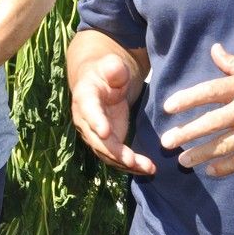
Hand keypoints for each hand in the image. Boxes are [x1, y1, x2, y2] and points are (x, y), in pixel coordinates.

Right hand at [71, 52, 152, 175]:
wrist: (102, 82)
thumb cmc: (107, 71)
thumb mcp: (111, 65)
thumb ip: (113, 68)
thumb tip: (115, 69)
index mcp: (85, 98)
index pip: (89, 111)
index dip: (96, 122)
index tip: (106, 132)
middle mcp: (86, 120)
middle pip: (97, 139)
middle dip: (114, 152)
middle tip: (131, 160)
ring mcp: (96, 133)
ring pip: (108, 153)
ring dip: (126, 163)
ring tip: (148, 168)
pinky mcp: (107, 142)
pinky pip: (117, 157)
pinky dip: (131, 165)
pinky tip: (147, 169)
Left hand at [159, 43, 233, 176]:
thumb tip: (214, 50)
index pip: (209, 92)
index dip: (187, 99)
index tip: (168, 107)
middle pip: (210, 124)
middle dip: (186, 133)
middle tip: (167, 142)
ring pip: (223, 146)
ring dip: (200, 154)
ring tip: (183, 160)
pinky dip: (225, 168)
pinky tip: (210, 171)